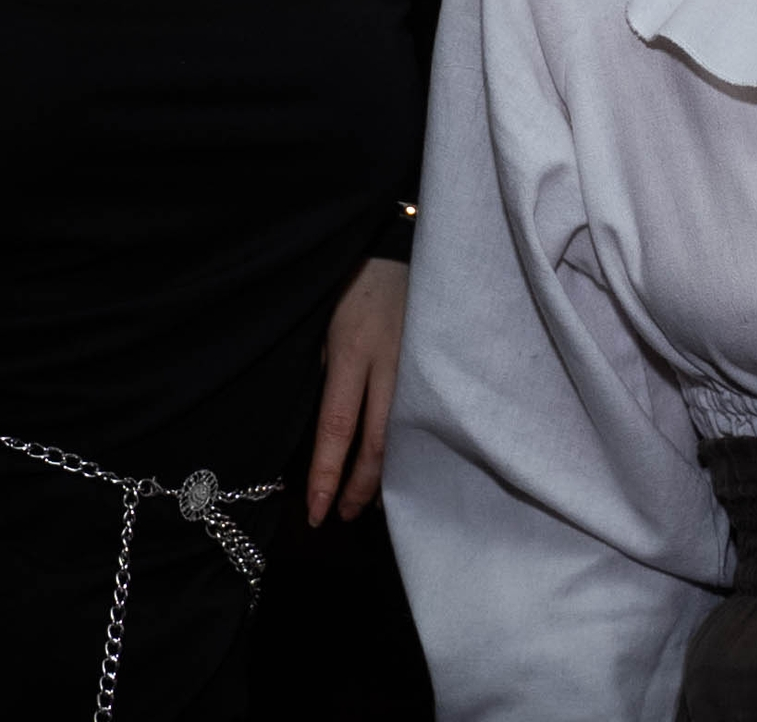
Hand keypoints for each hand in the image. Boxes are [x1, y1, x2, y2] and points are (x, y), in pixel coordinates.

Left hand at [306, 257, 406, 525]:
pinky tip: (405, 465)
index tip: (315, 512)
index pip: (337, 428)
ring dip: (388, 476)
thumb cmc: (352, 279)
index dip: (326, 475)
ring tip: (370, 504)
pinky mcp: (441, 363)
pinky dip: (412, 446)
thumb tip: (323, 427)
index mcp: (353, 350)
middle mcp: (391, 363)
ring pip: (409, 436)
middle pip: (380, 443)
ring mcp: (421, 364)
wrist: (404, 237)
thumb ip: (326, 371)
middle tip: (343, 518)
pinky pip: (428, 415)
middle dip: (360, 488)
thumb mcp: (324, 322)